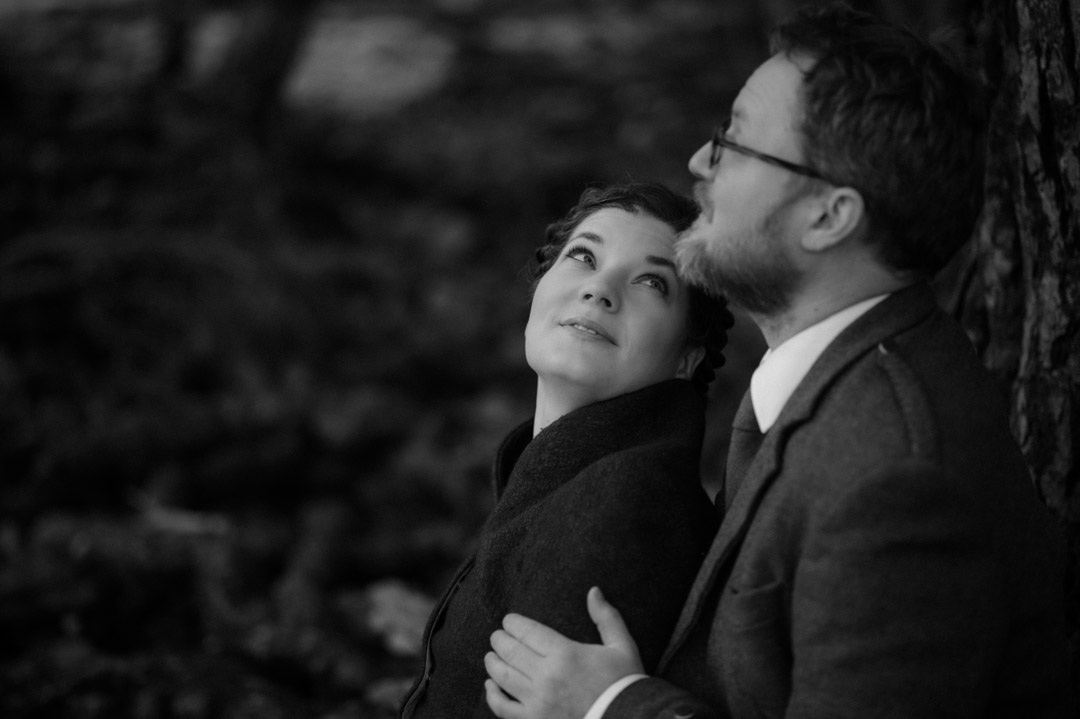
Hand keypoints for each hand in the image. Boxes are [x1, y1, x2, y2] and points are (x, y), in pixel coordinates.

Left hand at [484, 586, 643, 718]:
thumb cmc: (624, 684)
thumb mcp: (622, 646)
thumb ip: (606, 617)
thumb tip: (593, 591)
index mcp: (566, 654)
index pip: (527, 631)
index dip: (513, 623)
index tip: (508, 620)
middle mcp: (547, 676)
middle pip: (510, 651)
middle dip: (500, 639)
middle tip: (497, 635)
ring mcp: (537, 701)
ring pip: (502, 676)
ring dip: (493, 662)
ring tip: (491, 655)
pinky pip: (503, 708)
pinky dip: (492, 695)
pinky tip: (490, 685)